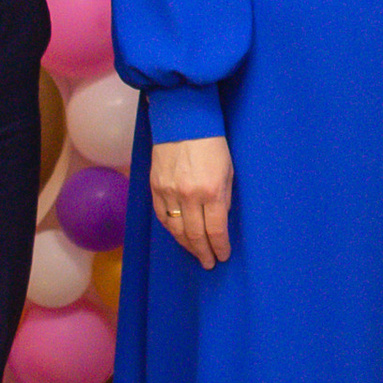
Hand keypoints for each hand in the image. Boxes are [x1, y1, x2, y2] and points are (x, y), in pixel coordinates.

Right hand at [152, 135, 233, 267]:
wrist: (183, 120)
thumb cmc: (212, 143)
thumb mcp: (228, 171)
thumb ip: (223, 198)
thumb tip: (219, 221)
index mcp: (211, 191)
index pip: (215, 230)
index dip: (219, 246)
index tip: (223, 255)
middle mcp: (188, 195)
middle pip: (194, 235)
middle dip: (203, 252)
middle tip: (209, 262)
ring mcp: (168, 192)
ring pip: (175, 229)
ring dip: (186, 245)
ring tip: (196, 253)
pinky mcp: (155, 186)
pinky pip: (161, 216)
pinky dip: (170, 229)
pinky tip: (178, 235)